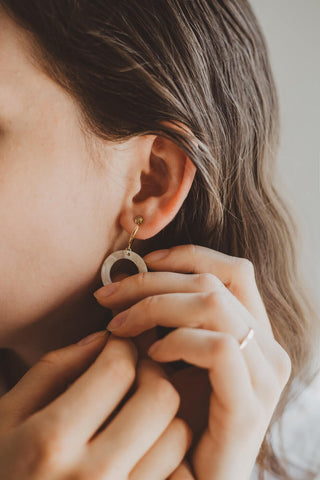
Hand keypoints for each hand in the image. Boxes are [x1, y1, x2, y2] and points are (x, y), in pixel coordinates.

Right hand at [0, 332, 191, 478]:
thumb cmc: (2, 469)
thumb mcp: (7, 416)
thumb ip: (52, 370)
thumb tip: (102, 339)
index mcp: (51, 441)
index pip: (116, 372)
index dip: (123, 349)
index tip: (118, 348)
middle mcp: (91, 476)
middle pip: (159, 399)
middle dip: (151, 373)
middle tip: (136, 373)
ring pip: (177, 435)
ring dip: (164, 414)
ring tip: (139, 412)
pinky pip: (178, 473)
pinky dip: (167, 452)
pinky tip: (142, 447)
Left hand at [93, 244, 291, 479]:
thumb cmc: (177, 419)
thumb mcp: (175, 359)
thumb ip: (169, 321)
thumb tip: (130, 284)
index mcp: (254, 332)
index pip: (232, 270)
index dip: (187, 256)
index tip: (143, 262)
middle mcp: (267, 348)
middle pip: (213, 283)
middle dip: (152, 282)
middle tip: (108, 297)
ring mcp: (263, 376)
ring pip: (213, 306)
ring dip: (156, 307)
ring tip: (120, 327)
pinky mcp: (249, 406)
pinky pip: (217, 348)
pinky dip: (178, 342)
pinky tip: (151, 356)